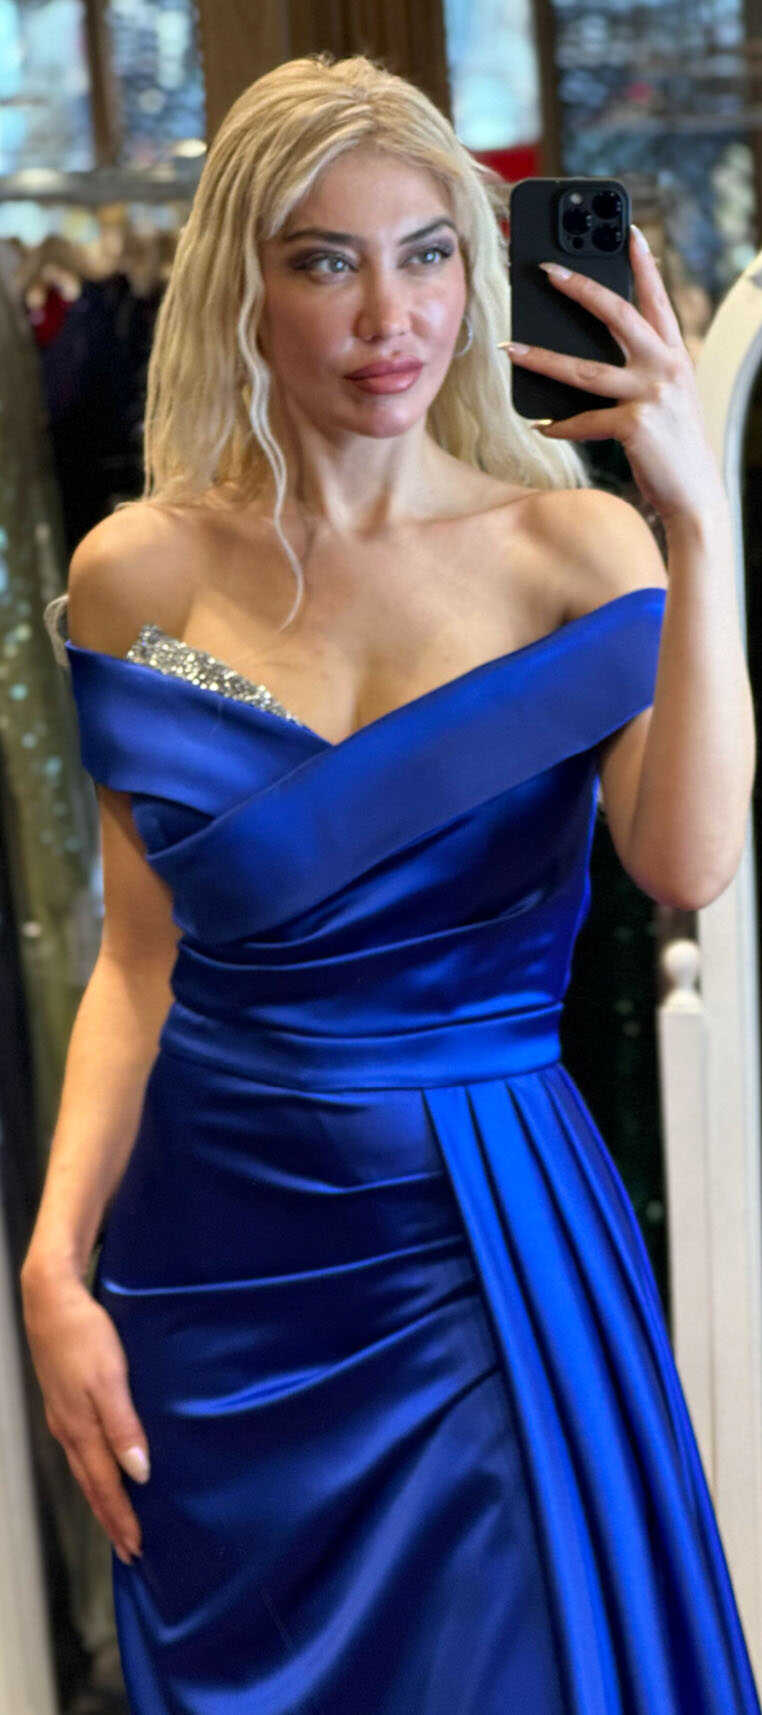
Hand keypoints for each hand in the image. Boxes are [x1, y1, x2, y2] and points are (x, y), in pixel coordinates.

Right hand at [22, 1266, 148, 1564]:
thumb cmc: (84, 1334)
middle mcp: (69, 1431)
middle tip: (130, 1551)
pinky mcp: (64, 1402)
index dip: (122, 1519)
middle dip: (112, 1520)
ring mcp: (63, 1417)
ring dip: (102, 1500)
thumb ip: (123, 1427)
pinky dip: (95, 1473)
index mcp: (81, 1429)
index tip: (137, 1548)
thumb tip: (138, 1473)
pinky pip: (82, 1451)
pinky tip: (103, 1470)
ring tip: (118, 1522)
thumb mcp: (110, 1379)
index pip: (106, 1486)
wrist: (50, 1299)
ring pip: (85, 1471)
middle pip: (93, 1487)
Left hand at [501, 226, 726, 528]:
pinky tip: (541, 426)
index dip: (643, 264)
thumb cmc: (674, 447)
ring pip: (585, 369)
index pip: (656, 300)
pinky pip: (584, 422)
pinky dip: (560, 426)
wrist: (696, 495)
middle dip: (580, 288)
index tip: (629, 231)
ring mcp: (651, 396)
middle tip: (547, 270)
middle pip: (617, 315)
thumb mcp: (667, 400)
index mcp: (674, 356)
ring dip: (542, 358)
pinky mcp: (635, 427)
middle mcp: (666, 368)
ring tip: (510, 349)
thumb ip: (642, 372)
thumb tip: (593, 356)